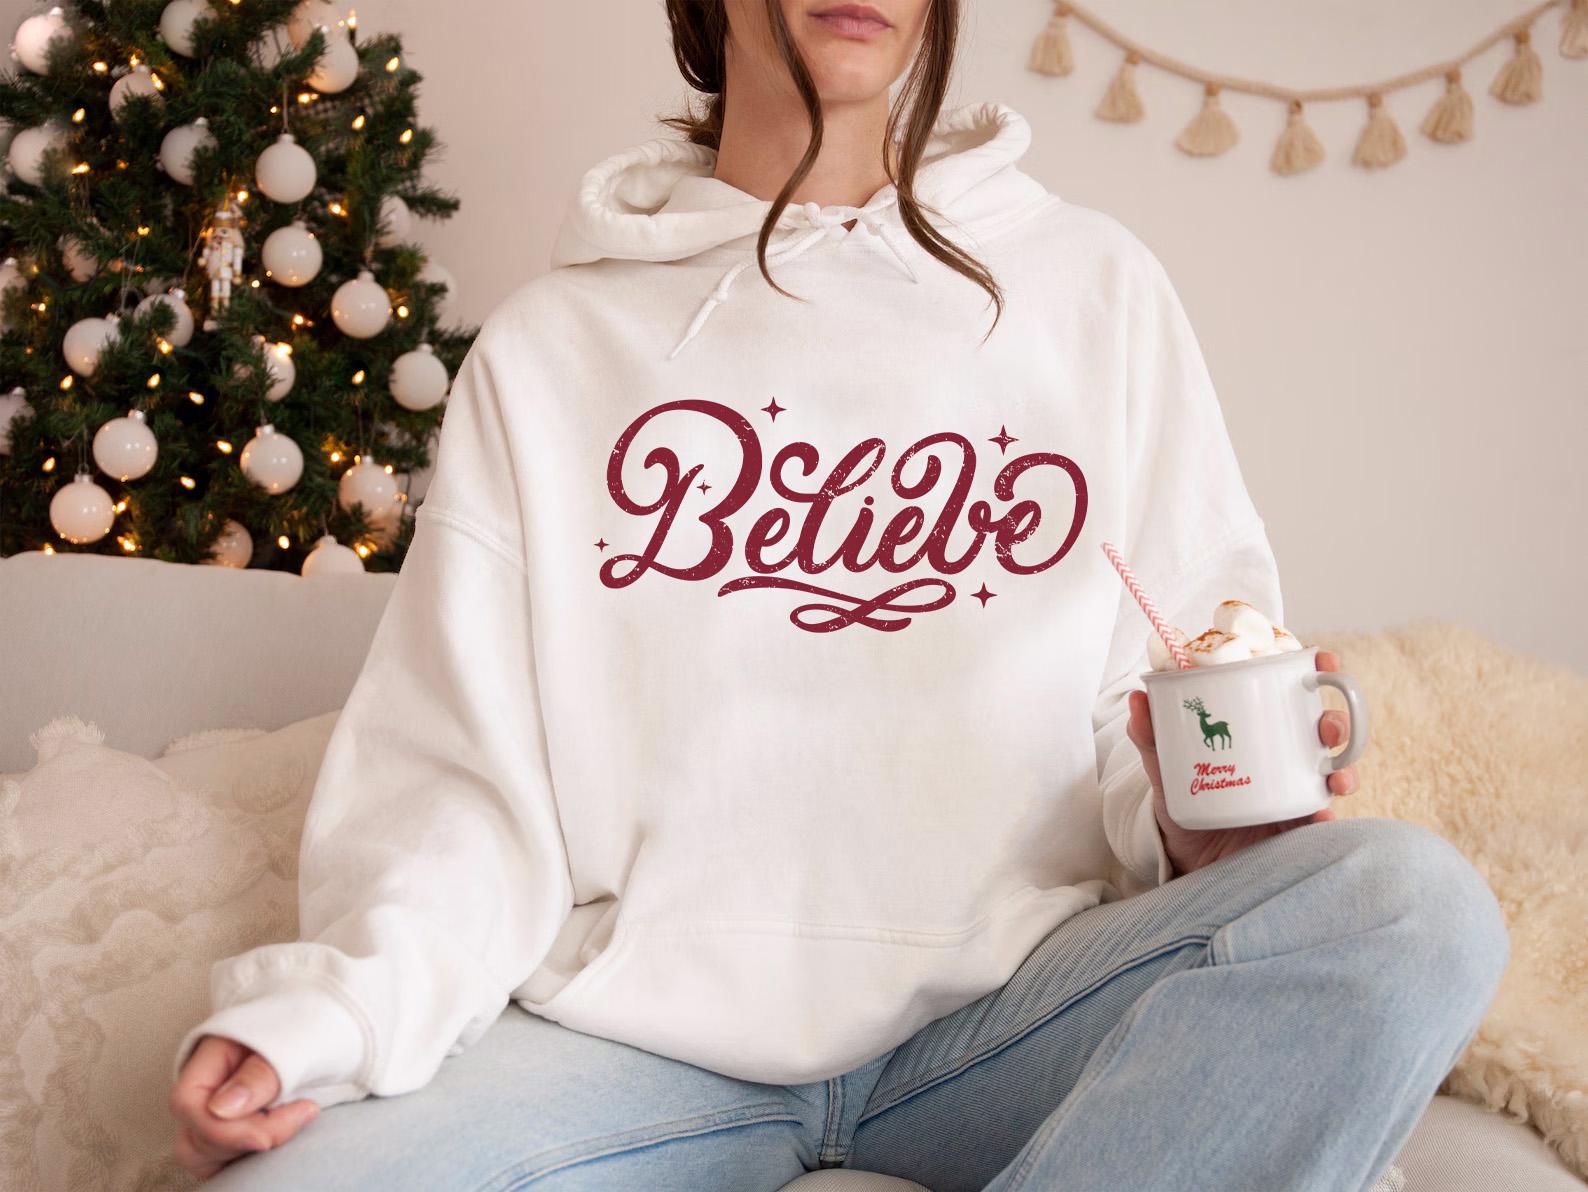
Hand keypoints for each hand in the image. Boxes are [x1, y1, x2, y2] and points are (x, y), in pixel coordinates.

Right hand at [169, 1035, 318, 1179]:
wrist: (337, 1029)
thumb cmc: (313, 1027)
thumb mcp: (293, 1041)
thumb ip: (258, 1075)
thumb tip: (220, 1109)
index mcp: (213, 1054)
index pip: (188, 1102)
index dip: (221, 1129)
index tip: (266, 1138)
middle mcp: (209, 1086)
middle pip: (195, 1135)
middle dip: (243, 1140)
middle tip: (300, 1115)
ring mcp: (220, 1111)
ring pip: (206, 1155)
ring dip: (248, 1152)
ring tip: (296, 1122)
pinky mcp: (239, 1131)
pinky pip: (229, 1160)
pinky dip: (253, 1159)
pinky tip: (288, 1135)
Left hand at [1126, 648, 1359, 877]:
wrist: (1186, 857)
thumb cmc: (1183, 804)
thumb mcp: (1165, 769)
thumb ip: (1152, 738)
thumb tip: (1138, 699)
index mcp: (1260, 731)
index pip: (1293, 695)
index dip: (1317, 672)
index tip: (1321, 659)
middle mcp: (1285, 757)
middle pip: (1323, 731)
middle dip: (1335, 722)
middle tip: (1326, 726)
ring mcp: (1295, 791)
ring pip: (1334, 772)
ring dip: (1343, 769)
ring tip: (1336, 777)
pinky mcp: (1296, 826)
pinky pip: (1320, 818)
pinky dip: (1326, 817)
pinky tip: (1321, 818)